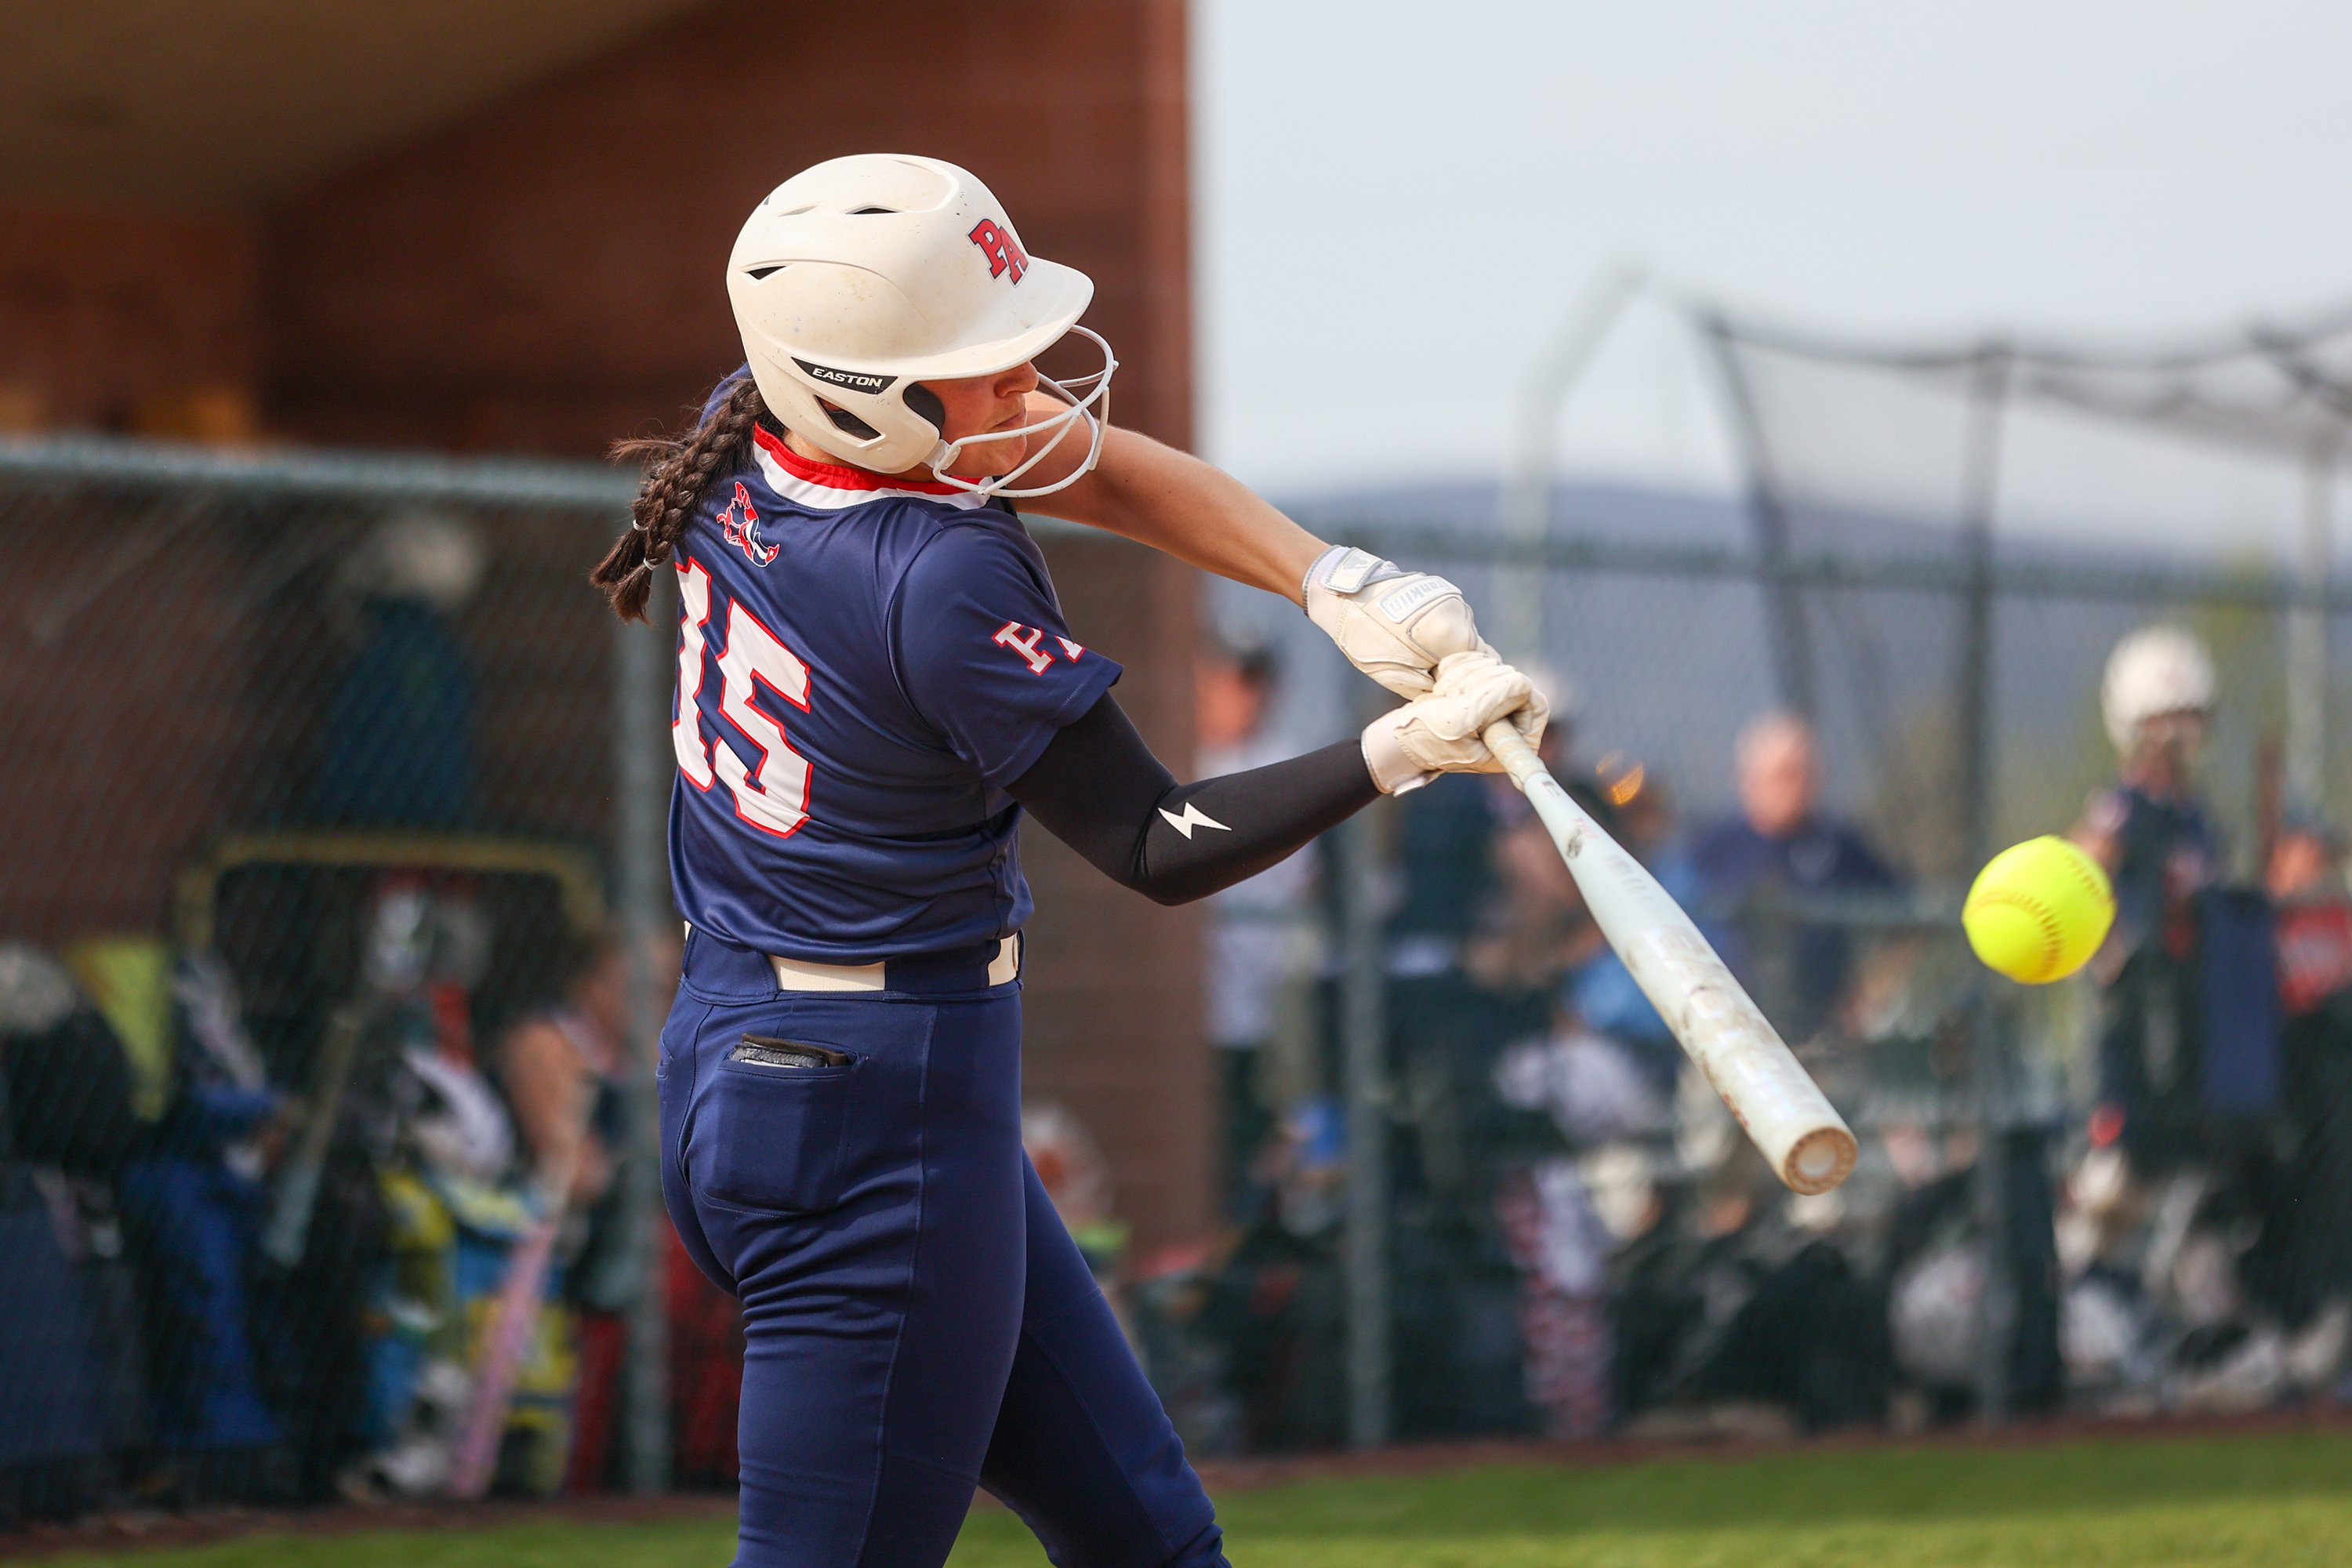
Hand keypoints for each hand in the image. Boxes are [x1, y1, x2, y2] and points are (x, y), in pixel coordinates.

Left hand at [1304, 546, 1485, 697]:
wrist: (1345, 594)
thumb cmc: (1365, 635)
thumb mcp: (1394, 675)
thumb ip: (1426, 687)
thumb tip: (1445, 695)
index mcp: (1450, 630)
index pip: (1476, 665)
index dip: (1463, 683)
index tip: (1448, 693)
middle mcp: (1457, 609)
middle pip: (1471, 649)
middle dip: (1455, 666)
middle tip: (1433, 678)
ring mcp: (1449, 596)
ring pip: (1461, 634)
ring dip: (1447, 648)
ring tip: (1421, 656)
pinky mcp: (1440, 590)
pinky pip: (1449, 619)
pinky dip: (1439, 632)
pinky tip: (1417, 638)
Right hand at [1360, 651, 1548, 792]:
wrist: (1399, 736)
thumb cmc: (1426, 737)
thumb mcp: (1460, 721)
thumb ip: (1492, 700)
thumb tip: (1520, 680)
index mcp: (1513, 745)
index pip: (1536, 704)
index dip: (1513, 690)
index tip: (1483, 692)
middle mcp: (1510, 726)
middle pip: (1514, 682)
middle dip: (1481, 682)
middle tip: (1452, 696)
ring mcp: (1495, 707)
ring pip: (1497, 670)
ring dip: (1466, 675)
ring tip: (1443, 695)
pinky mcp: (1479, 690)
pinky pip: (1481, 663)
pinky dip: (1461, 667)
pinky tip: (1442, 685)